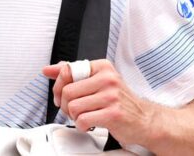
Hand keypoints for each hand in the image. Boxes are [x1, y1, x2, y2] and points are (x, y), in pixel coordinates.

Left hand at [42, 60, 159, 145]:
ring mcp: (111, 96)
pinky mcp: (113, 114)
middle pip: (67, 91)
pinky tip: (90, 124)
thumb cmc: (119, 101)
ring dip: (74, 117)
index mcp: (102, 67)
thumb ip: (73, 74)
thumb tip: (48, 69)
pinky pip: (82, 120)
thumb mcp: (98, 81)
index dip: (58, 85)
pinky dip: (82, 126)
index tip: (60, 95)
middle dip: (65, 105)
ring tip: (85, 116)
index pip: (67, 70)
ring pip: (73, 107)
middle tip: (73, 110)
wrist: (145, 120)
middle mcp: (107, 78)